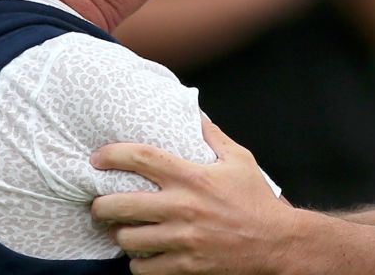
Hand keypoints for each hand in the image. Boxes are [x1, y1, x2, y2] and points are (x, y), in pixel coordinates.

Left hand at [91, 118, 294, 274]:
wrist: (277, 242)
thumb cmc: (256, 199)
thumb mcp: (239, 159)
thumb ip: (213, 136)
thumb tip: (195, 114)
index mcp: (192, 177)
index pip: (141, 158)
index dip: (112, 155)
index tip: (97, 158)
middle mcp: (182, 207)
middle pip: (121, 204)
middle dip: (100, 205)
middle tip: (99, 205)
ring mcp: (182, 238)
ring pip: (128, 239)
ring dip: (119, 235)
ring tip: (120, 231)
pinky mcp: (186, 264)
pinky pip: (144, 268)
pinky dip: (138, 263)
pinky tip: (142, 255)